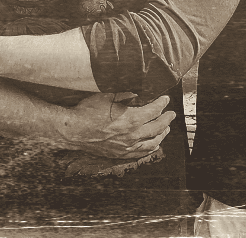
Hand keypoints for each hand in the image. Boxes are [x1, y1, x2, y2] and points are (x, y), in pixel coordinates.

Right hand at [57, 93, 174, 158]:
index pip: (154, 111)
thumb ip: (124, 94)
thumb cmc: (88, 111)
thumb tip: (136, 92)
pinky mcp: (120, 153)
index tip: (165, 99)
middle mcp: (132, 134)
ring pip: (152, 142)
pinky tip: (153, 144)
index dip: (162, 104)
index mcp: (131, 118)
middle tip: (171, 114)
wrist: (74, 130)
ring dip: (161, 135)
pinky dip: (150, 148)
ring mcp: (127, 146)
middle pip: (157, 128)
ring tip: (166, 129)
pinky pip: (140, 153)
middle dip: (166, 120)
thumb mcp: (106, 96)